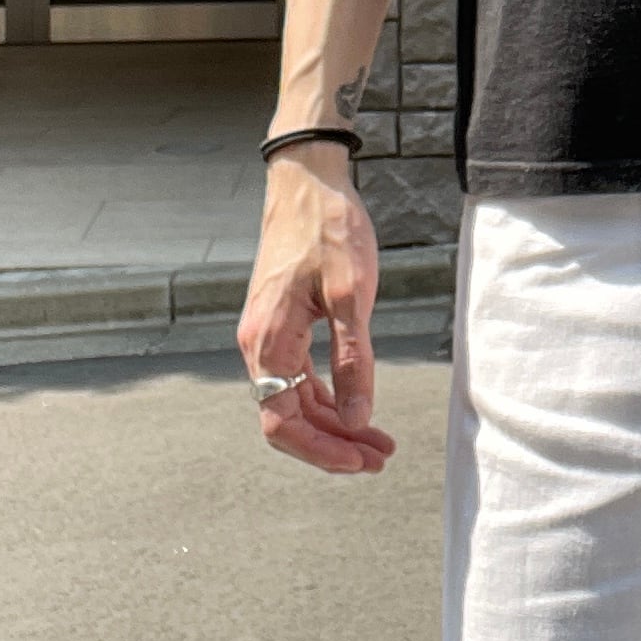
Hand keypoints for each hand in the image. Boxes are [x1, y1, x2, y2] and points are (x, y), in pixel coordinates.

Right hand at [236, 152, 398, 475]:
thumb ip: (354, 359)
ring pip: (296, 399)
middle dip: (334, 443)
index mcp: (268, 341)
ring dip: (335, 423)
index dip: (321, 451)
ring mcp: (269, 334)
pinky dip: (330, 395)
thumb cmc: (328, 227)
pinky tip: (359, 405)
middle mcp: (260, 344)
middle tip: (381, 457)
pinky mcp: (283, 322)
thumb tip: (358, 418)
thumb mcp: (350, 293)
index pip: (282, 421)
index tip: (362, 461)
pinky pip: (300, 375)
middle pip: (288, 417)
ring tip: (379, 440)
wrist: (308, 179)